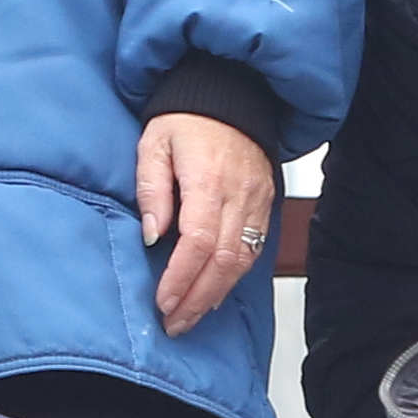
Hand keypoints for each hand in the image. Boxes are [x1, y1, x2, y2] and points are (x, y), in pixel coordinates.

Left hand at [138, 114, 279, 334]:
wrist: (232, 94)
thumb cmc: (187, 118)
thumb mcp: (155, 143)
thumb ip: (152, 190)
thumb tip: (153, 236)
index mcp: (209, 180)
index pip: (198, 242)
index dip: (181, 278)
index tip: (162, 301)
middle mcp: (239, 194)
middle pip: (223, 261)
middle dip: (197, 298)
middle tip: (174, 322)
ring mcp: (257, 200)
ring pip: (242, 260)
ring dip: (216, 294)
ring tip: (189, 316)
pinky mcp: (265, 203)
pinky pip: (254, 249)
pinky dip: (233, 276)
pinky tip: (214, 292)